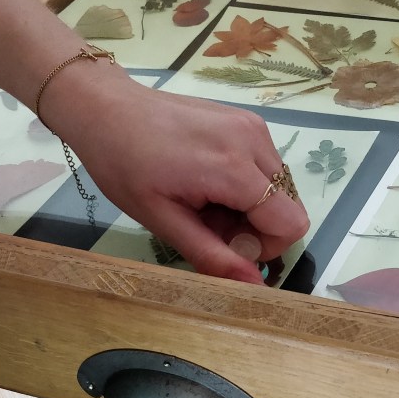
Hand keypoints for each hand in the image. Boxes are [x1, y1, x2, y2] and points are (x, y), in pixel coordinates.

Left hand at [51, 71, 308, 283]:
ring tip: (206, 200)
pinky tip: (209, 179)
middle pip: (289, 206)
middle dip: (257, 227)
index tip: (228, 245)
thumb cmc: (125, 167)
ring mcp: (254, 126)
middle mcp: (254, 142)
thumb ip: (212, 255)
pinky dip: (247, 182)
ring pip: (279, 187)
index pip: (290, 223)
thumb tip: (253, 287)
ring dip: (252, 205)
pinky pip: (266, 165)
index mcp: (234, 169)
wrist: (107, 110)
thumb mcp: (163, 220)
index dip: (266, 247)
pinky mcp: (248, 120)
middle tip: (210, 223)